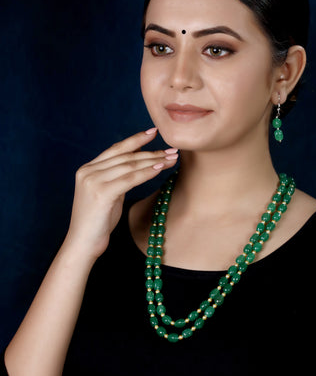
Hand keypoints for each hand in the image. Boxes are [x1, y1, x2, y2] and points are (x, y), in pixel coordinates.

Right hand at [64, 127, 177, 258]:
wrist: (83, 244)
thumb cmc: (98, 221)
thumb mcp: (109, 193)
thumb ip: (118, 177)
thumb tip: (139, 161)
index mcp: (88, 169)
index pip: (116, 149)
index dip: (135, 139)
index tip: (154, 131)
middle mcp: (88, 171)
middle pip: (126, 157)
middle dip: (151, 152)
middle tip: (172, 150)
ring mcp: (93, 181)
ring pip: (130, 166)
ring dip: (153, 161)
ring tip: (171, 158)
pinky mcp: (101, 192)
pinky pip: (129, 179)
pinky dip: (146, 173)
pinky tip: (160, 169)